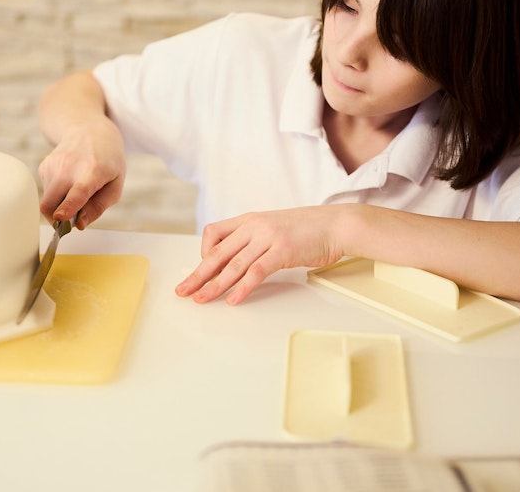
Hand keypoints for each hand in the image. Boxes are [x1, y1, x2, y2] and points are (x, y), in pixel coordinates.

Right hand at [38, 120, 124, 229]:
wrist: (89, 131)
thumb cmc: (107, 161)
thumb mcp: (114, 185)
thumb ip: (98, 207)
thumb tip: (79, 224)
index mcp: (94, 171)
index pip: (78, 191)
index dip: (68, 206)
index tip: (59, 218)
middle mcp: (70, 166)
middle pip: (50, 204)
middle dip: (57, 220)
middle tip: (69, 221)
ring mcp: (53, 164)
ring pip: (47, 201)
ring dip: (59, 205)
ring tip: (75, 191)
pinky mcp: (43, 166)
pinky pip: (46, 192)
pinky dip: (56, 195)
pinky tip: (68, 181)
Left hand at [175, 207, 345, 304]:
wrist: (336, 224)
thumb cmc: (309, 230)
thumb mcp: (275, 228)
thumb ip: (255, 240)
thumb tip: (238, 260)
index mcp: (250, 219)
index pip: (213, 233)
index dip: (204, 253)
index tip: (203, 271)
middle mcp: (254, 226)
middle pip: (217, 252)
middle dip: (198, 274)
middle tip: (183, 291)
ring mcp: (268, 237)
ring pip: (233, 265)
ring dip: (215, 285)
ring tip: (202, 300)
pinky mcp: (282, 250)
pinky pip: (256, 272)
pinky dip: (242, 288)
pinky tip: (233, 300)